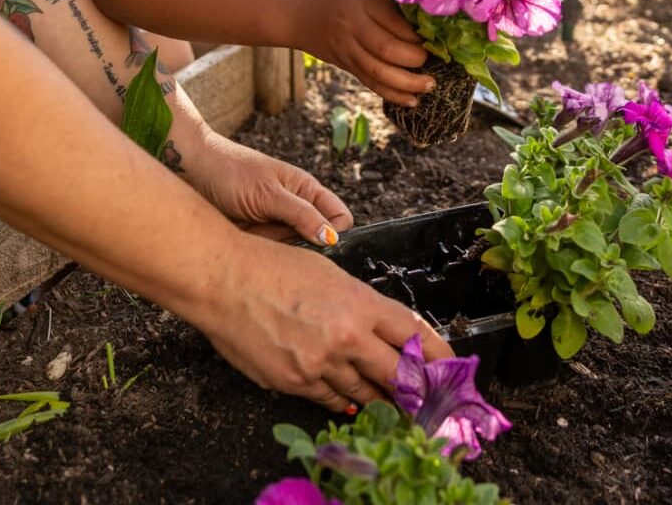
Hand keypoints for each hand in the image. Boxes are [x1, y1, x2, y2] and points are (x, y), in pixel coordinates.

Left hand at [182, 132, 352, 245]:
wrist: (189, 172)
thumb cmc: (230, 171)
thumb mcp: (269, 193)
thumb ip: (302, 215)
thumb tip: (331, 237)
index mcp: (307, 191)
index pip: (339, 219)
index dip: (335, 234)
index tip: (319, 246)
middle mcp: (295, 210)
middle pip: (318, 241)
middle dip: (307, 250)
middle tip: (285, 249)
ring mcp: (276, 226)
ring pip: (295, 253)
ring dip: (283, 256)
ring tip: (261, 246)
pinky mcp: (258, 240)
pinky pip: (272, 257)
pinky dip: (265, 258)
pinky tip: (251, 251)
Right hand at [192, 236, 454, 411]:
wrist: (223, 281)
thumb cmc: (272, 267)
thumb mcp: (328, 275)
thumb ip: (359, 306)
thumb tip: (382, 332)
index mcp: (359, 304)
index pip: (413, 334)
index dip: (436, 354)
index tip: (448, 366)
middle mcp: (346, 338)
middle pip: (396, 373)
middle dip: (414, 387)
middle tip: (426, 396)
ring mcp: (320, 364)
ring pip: (363, 392)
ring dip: (379, 397)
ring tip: (391, 402)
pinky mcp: (294, 382)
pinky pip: (329, 399)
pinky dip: (343, 401)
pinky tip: (351, 403)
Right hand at [292, 0, 432, 106]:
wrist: (292, 12)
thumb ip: (387, 1)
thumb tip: (427, 22)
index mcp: (360, 0)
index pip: (394, 23)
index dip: (417, 36)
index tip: (435, 39)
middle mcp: (352, 26)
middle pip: (387, 50)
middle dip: (415, 60)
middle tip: (433, 62)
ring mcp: (346, 49)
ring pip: (378, 72)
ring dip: (407, 83)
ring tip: (429, 86)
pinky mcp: (344, 64)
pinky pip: (370, 82)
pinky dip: (392, 94)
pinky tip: (412, 99)